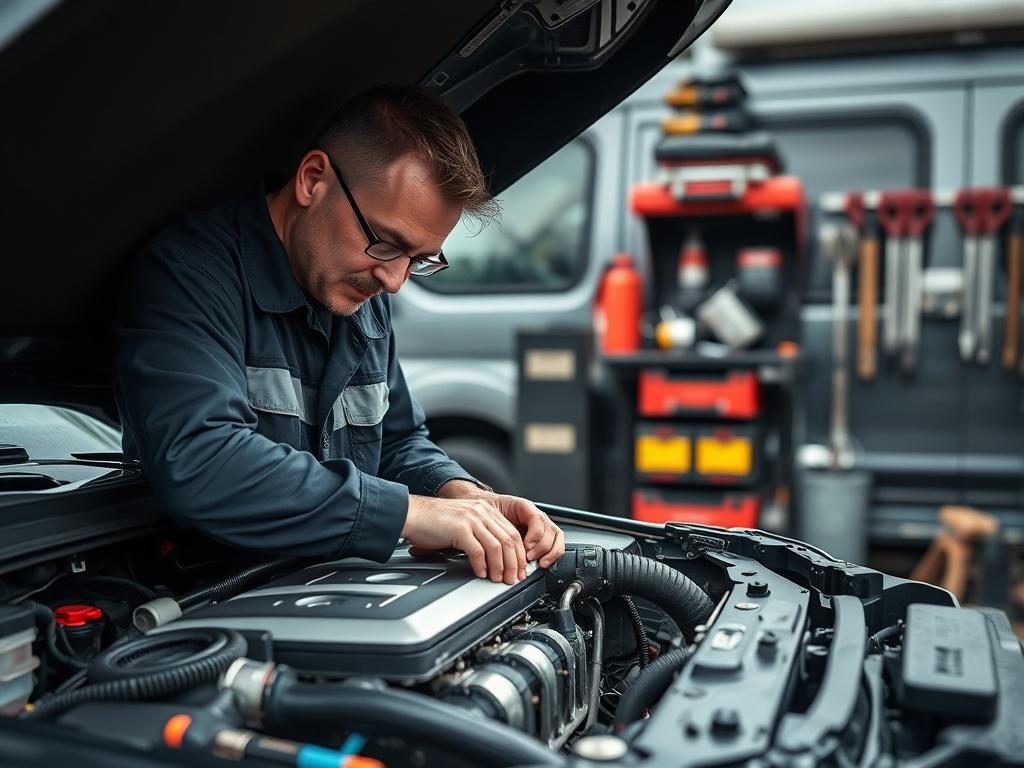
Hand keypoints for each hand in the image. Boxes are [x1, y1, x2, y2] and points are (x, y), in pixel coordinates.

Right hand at [436, 480, 565, 568]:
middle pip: (508, 540)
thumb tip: (495, 557)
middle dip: (514, 563)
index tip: (519, 568)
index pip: (511, 532)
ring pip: (496, 547)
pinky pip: (478, 551)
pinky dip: (482, 565)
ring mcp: (471, 519)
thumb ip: (480, 533)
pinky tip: (481, 573)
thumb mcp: (464, 521)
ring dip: (500, 567)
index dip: (519, 554)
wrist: (413, 514)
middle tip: (512, 578)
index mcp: (485, 509)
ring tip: (498, 579)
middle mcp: (481, 512)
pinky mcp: (460, 529)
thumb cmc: (434, 522)